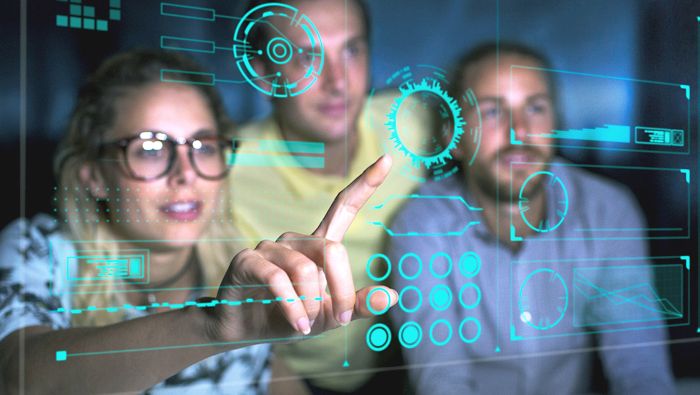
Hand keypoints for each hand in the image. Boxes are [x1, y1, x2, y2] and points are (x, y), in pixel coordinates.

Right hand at [209, 155, 397, 342]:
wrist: (244, 332)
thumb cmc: (290, 318)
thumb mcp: (328, 316)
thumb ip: (357, 305)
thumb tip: (393, 295)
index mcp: (319, 246)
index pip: (344, 207)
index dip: (366, 184)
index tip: (388, 159)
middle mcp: (296, 240)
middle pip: (332, 251)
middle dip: (341, 290)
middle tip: (338, 320)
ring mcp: (270, 247)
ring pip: (305, 269)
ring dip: (311, 305)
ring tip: (306, 324)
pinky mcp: (248, 259)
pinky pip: (278, 280)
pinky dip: (292, 307)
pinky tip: (296, 324)